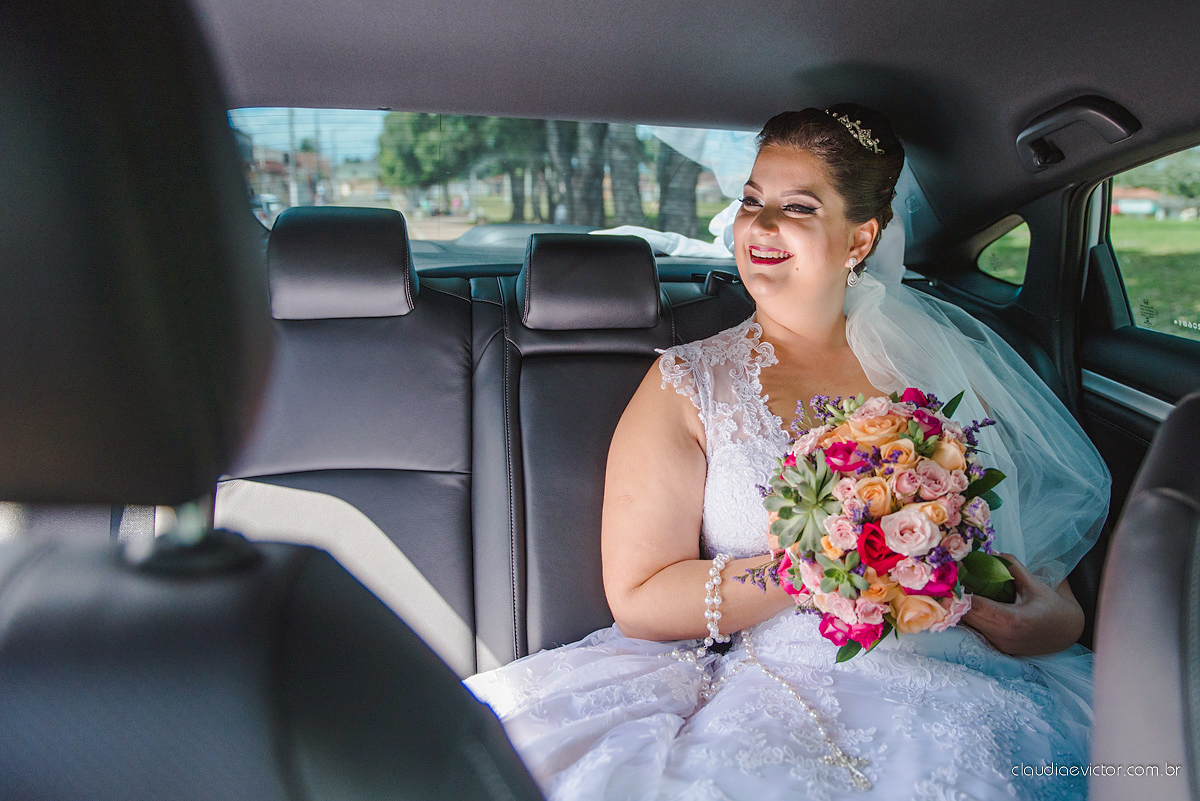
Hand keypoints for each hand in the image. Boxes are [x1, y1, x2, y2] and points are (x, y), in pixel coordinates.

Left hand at [961, 554, 1083, 655]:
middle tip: (949, 581)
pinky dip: (972, 617)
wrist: (1070, 632)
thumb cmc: (1053, 605)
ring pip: (970, 626)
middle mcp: (1003, 636)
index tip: (950, 577)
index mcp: (1011, 620)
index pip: (974, 605)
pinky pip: (979, 631)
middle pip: (967, 617)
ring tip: (957, 591)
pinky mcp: (1000, 648)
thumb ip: (1011, 566)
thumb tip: (990, 552)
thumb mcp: (1034, 583)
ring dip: (962, 609)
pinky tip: (970, 604)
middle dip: (956, 599)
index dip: (959, 591)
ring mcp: (1001, 645)